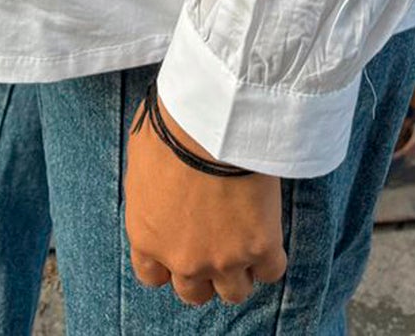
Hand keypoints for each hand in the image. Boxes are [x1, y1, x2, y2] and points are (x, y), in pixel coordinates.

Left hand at [125, 84, 287, 307]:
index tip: (182, 247)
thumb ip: (150, 191)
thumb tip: (158, 184)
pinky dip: (271, 255)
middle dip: (205, 272)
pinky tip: (268, 230)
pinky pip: (271, 270)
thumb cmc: (170, 127)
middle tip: (217, 244)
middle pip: (194, 293)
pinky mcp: (260, 247)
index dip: (170, 264)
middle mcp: (182, 259)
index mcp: (147, 237)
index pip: (153, 276)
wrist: (210, 121)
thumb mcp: (142, 160)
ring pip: (235, 291)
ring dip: (240, 270)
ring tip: (245, 239)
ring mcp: (223, 258)